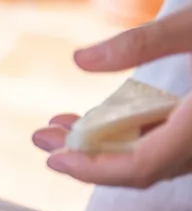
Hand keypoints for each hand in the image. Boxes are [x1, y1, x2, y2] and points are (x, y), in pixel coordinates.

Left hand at [33, 4, 191, 187]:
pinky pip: (172, 140)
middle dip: (86, 152)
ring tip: (60, 123)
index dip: (91, 169)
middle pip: (139, 165)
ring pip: (155, 153)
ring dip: (106, 142)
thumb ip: (144, 41)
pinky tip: (105, 115)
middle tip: (40, 136)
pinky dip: (135, 130)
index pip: (138, 168)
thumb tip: (80, 60)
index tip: (52, 157)